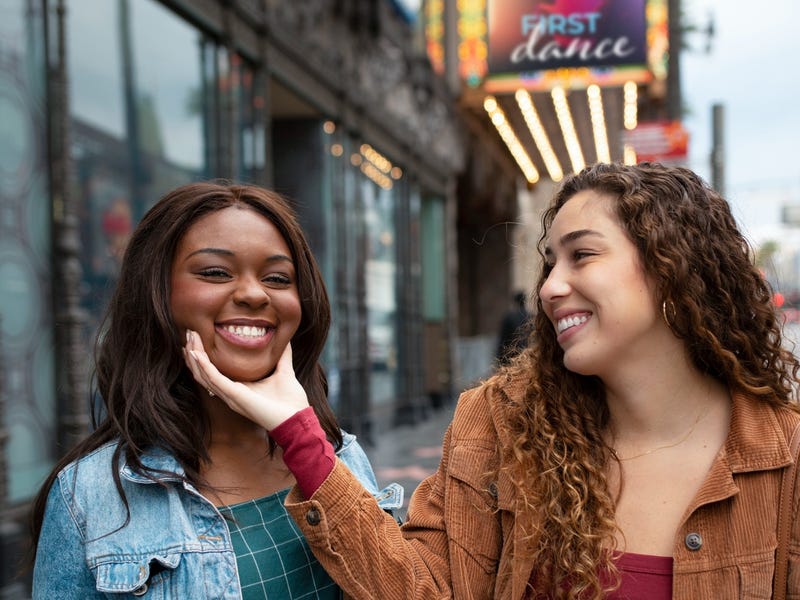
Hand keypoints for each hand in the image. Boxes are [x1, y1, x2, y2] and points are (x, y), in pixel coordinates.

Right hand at [182, 330, 309, 429]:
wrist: (297, 418)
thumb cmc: (290, 401)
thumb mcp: (284, 371)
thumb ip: (282, 355)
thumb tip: (286, 338)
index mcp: (239, 388)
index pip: (213, 371)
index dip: (203, 356)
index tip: (198, 337)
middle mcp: (230, 393)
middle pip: (203, 372)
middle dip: (194, 352)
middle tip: (188, 333)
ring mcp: (231, 396)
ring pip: (203, 375)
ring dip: (194, 356)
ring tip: (189, 339)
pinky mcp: (235, 396)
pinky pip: (214, 379)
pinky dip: (204, 366)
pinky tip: (197, 354)